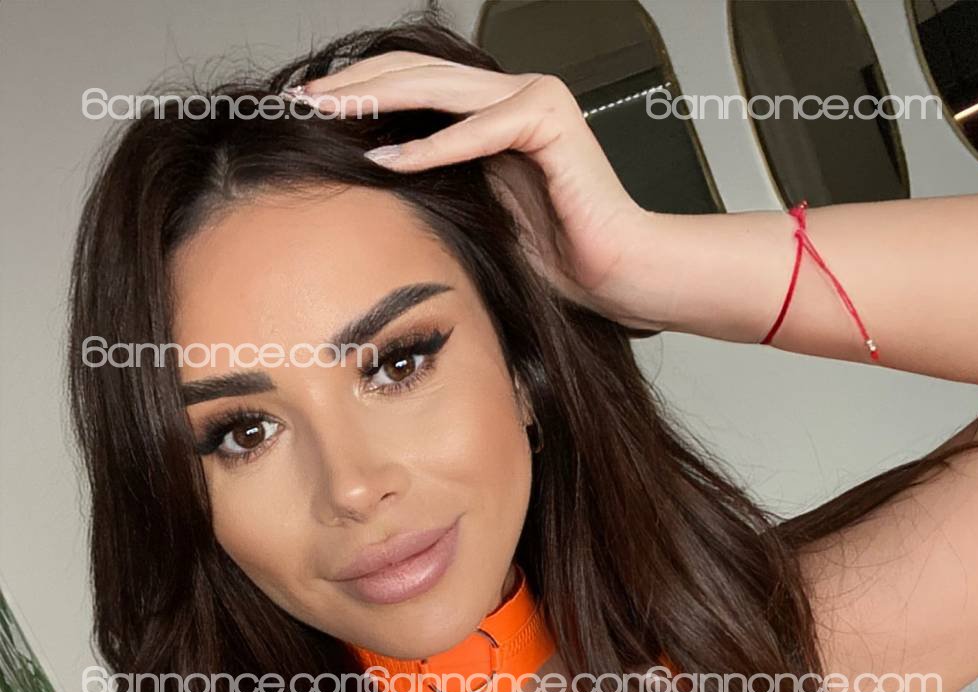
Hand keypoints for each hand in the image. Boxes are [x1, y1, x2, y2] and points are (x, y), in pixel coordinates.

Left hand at [290, 53, 662, 329]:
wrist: (617, 274)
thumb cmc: (557, 259)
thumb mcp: (476, 214)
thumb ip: (437, 185)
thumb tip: (371, 179)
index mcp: (494, 112)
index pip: (415, 87)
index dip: (360, 93)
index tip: (309, 113)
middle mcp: (514, 93)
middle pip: (418, 74)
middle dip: (354, 86)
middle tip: (301, 101)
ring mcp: (534, 99)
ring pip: (440, 88)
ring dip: (378, 99)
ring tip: (327, 113)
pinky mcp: (550, 120)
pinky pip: (480, 129)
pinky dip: (434, 148)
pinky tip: (388, 160)